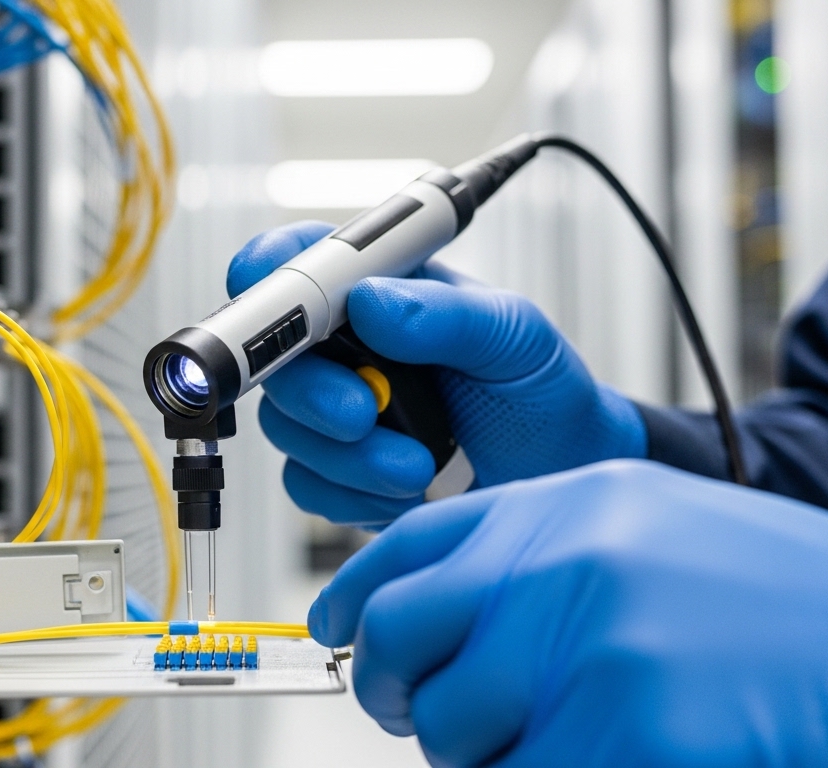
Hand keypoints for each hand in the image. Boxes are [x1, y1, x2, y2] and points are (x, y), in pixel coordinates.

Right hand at [228, 221, 645, 527]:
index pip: (298, 258)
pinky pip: (308, 483)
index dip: (268, 273)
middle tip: (360, 413)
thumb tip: (370, 299)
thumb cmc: (539, 392)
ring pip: (287, 427)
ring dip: (349, 454)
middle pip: (274, 355)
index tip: (279, 303)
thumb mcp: (513, 336)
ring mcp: (335, 407)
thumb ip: (446, 314)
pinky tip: (406, 488)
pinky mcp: (338, 470)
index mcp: (379, 285)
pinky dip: (354, 492)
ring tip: (420, 464)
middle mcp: (345, 343)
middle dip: (312, 391)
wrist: (560, 476)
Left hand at [308, 460, 827, 766]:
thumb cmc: (796, 604)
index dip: (353, 599)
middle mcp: (570, 562)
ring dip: (473, 756)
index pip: (408, 546)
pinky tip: (598, 758)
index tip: (337, 635)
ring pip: (450, 730)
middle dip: (391, 690)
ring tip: (541, 746)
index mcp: (574, 505)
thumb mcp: (656, 537)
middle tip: (416, 717)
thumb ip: (546, 566)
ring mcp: (597, 647)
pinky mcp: (631, 734)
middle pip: (399, 635)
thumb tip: (444, 627)